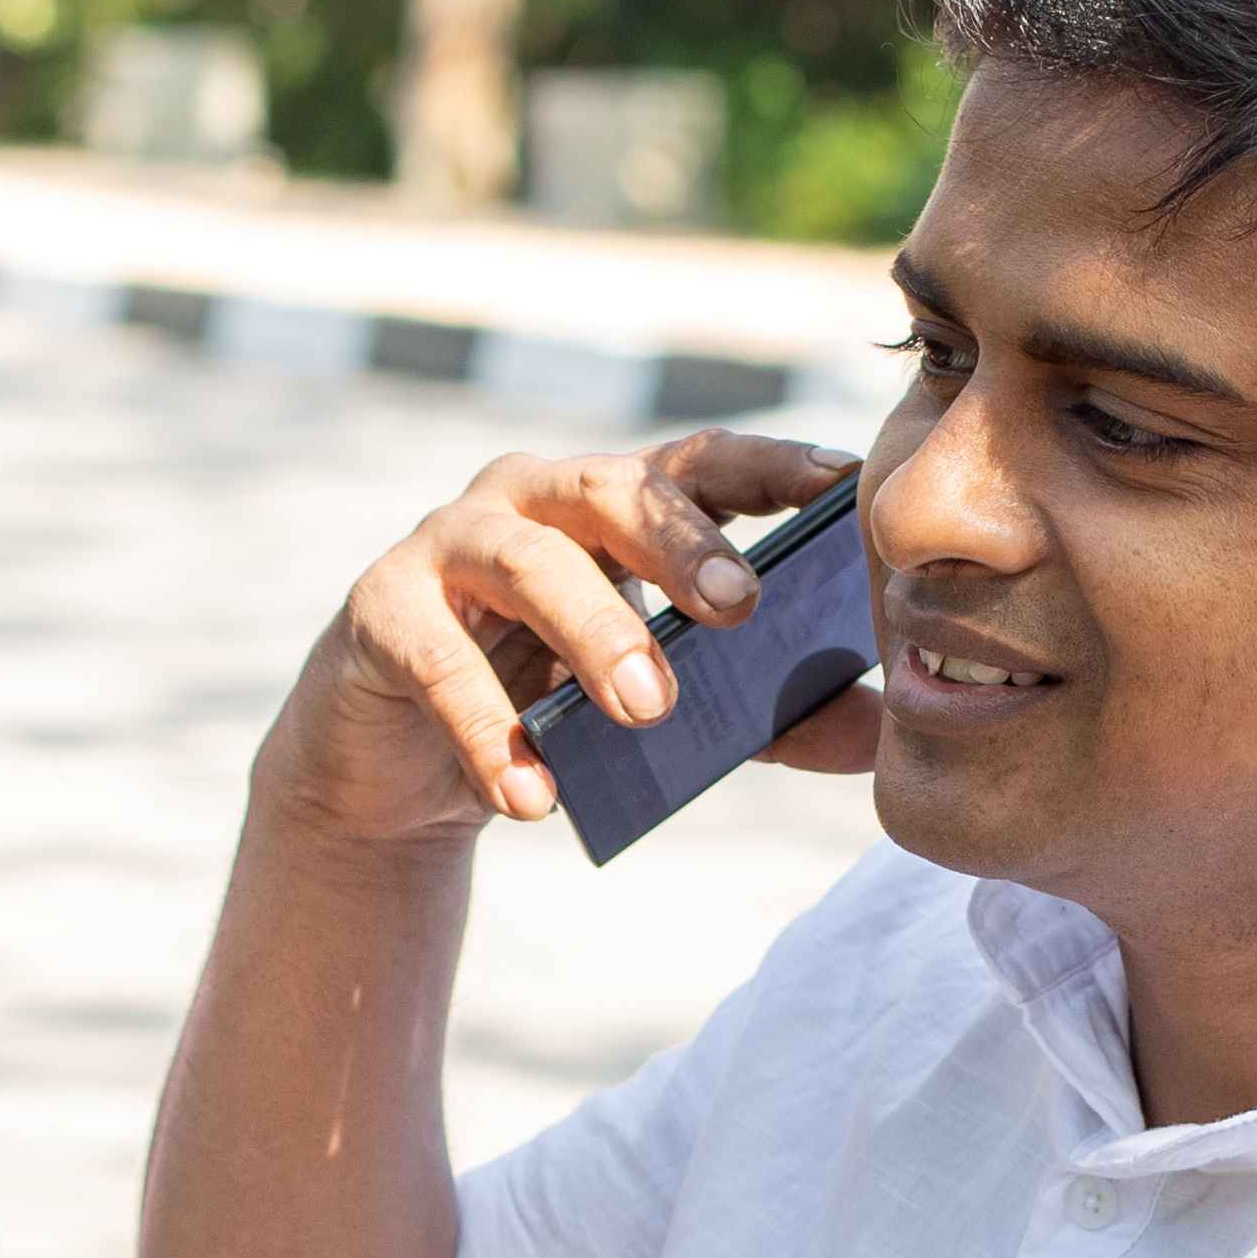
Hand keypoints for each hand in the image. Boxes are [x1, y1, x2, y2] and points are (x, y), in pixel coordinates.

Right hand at [259, 432, 869, 846]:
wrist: (397, 768)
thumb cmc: (544, 709)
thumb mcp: (661, 710)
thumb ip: (763, 716)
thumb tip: (874, 729)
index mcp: (612, 508)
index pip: (699, 464)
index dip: (770, 465)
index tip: (842, 483)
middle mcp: (532, 501)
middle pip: (612, 487)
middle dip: (680, 540)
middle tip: (741, 606)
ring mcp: (450, 545)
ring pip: (526, 559)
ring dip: (594, 629)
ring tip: (646, 710)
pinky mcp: (382, 610)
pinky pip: (438, 657)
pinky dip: (487, 728)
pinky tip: (529, 793)